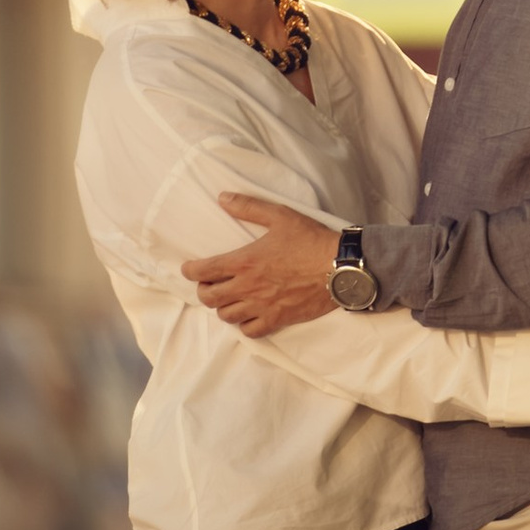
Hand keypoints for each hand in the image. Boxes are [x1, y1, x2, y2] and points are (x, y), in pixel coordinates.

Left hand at [184, 196, 340, 334]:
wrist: (340, 267)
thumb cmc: (311, 240)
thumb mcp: (280, 216)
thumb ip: (248, 207)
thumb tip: (223, 198)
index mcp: (245, 261)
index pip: (204, 271)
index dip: (190, 271)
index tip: (189, 268)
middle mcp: (248, 287)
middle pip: (209, 297)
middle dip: (204, 290)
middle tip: (210, 283)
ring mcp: (262, 306)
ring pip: (226, 315)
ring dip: (222, 307)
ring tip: (229, 298)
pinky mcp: (277, 319)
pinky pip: (249, 331)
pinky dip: (244, 324)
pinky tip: (248, 315)